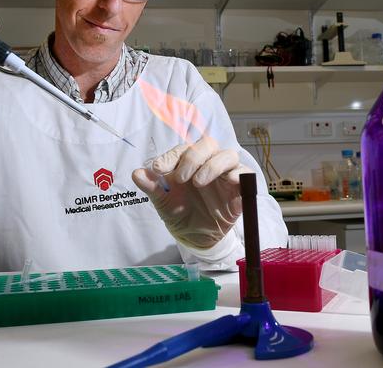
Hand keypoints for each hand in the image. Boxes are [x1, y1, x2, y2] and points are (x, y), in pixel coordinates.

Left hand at [132, 136, 250, 248]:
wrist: (196, 238)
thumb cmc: (179, 213)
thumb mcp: (163, 202)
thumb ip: (152, 187)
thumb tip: (137, 174)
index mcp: (188, 162)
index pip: (182, 149)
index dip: (170, 156)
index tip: (158, 169)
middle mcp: (208, 163)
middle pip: (208, 144)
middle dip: (193, 157)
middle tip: (180, 177)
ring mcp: (225, 174)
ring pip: (228, 155)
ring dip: (213, 165)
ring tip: (198, 182)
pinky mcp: (239, 188)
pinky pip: (245, 173)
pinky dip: (239, 174)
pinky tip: (229, 181)